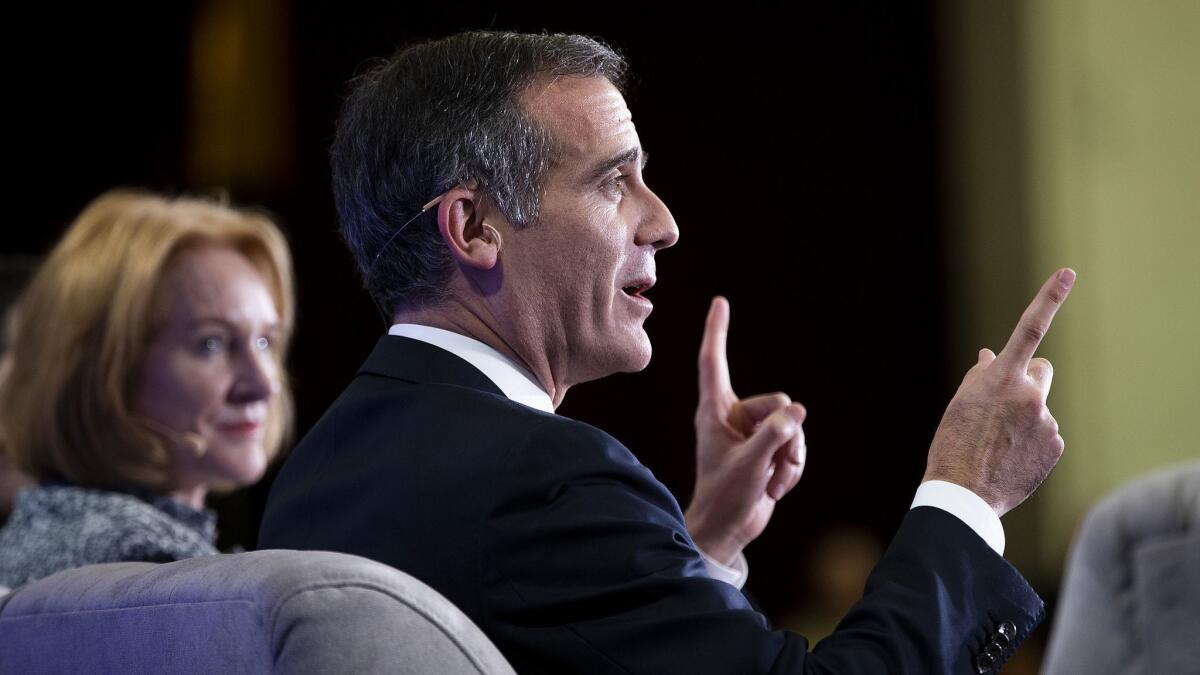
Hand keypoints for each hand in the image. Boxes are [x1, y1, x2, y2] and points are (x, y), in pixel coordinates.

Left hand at [684, 297, 806, 564]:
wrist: (727, 529)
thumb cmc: (725, 495)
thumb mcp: (750, 464)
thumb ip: (774, 435)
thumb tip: (798, 412)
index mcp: (714, 411)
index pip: (713, 362)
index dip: (717, 331)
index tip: (719, 301)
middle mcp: (734, 417)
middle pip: (779, 403)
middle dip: (783, 436)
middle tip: (766, 465)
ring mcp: (753, 434)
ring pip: (793, 427)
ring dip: (789, 458)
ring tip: (768, 481)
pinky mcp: (768, 450)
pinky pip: (796, 447)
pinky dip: (791, 470)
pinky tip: (774, 488)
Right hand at [924, 268, 1075, 515]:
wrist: (963, 494)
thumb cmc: (952, 445)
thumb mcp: (959, 405)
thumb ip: (980, 377)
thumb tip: (990, 356)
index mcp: (1001, 379)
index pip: (1029, 328)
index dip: (1049, 297)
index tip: (1067, 272)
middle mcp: (1030, 395)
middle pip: (1041, 371)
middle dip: (1028, 380)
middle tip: (1006, 404)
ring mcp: (1046, 421)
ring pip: (1040, 407)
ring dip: (1025, 417)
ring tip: (999, 444)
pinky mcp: (1056, 445)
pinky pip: (1047, 433)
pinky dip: (1032, 442)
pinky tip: (1011, 459)